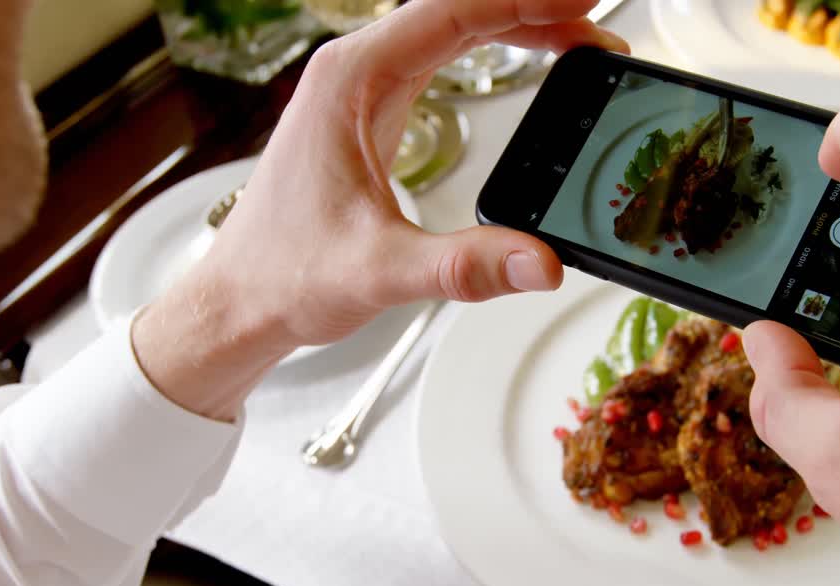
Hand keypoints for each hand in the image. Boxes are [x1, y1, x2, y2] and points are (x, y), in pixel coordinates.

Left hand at [132, 0, 627, 419]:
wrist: (239, 301)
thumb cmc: (284, 274)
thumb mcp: (380, 271)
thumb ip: (463, 266)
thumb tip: (540, 262)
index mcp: (351, 81)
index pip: (450, 11)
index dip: (521, 0)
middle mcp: (354, 73)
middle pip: (456, 10)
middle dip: (531, 11)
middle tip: (599, 31)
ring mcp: (360, 91)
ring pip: (449, 30)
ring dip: (515, 27)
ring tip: (579, 42)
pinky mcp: (369, 115)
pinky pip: (438, 58)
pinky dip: (488, 50)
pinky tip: (524, 60)